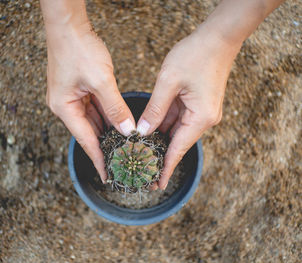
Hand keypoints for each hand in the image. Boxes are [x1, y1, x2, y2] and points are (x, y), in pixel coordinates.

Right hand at [45, 23, 134, 181]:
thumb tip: (128, 130)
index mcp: (64, 108)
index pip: (86, 141)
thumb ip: (116, 108)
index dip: (98, 159)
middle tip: (122, 161)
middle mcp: (65, 106)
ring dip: (108, 130)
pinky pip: (94, 108)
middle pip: (89, 132)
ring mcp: (71, 98)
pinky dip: (107, 116)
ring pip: (93, 120)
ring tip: (123, 146)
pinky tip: (119, 123)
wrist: (68, 25)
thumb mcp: (102, 81)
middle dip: (106, 145)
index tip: (108, 176)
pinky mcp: (78, 90)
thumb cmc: (79, 49)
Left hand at [137, 29, 241, 189]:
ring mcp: (202, 112)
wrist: (218, 38)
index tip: (157, 185)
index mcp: (200, 118)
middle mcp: (204, 119)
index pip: (178, 149)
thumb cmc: (195, 55)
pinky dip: (164, 124)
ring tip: (141, 151)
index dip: (166, 168)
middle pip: (177, 142)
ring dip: (160, 138)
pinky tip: (150, 129)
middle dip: (159, 154)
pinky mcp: (198, 104)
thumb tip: (143, 131)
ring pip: (176, 130)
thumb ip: (155, 109)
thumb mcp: (168, 82)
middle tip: (141, 168)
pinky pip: (178, 118)